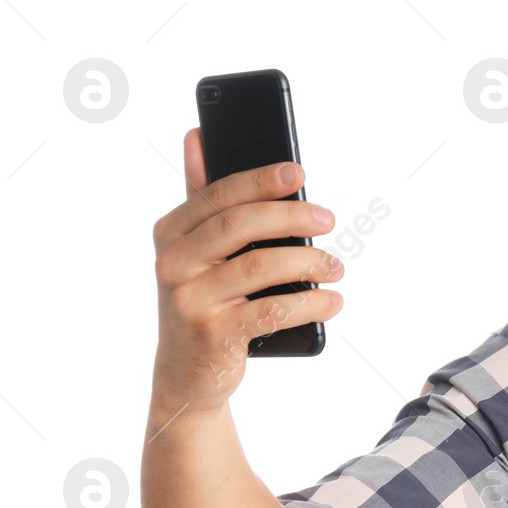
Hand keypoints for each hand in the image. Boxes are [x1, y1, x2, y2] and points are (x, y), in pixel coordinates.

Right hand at [149, 128, 343, 419]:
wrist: (188, 372)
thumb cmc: (203, 299)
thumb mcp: (196, 249)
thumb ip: (202, 197)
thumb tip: (198, 135)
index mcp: (170, 233)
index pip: (218, 195)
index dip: (260, 179)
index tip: (299, 172)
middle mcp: (173, 263)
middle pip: (239, 225)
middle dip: (291, 216)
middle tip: (329, 219)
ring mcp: (190, 300)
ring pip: (259, 267)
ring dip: (308, 263)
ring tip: (336, 267)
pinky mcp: (214, 335)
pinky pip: (271, 311)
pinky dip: (309, 304)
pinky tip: (332, 301)